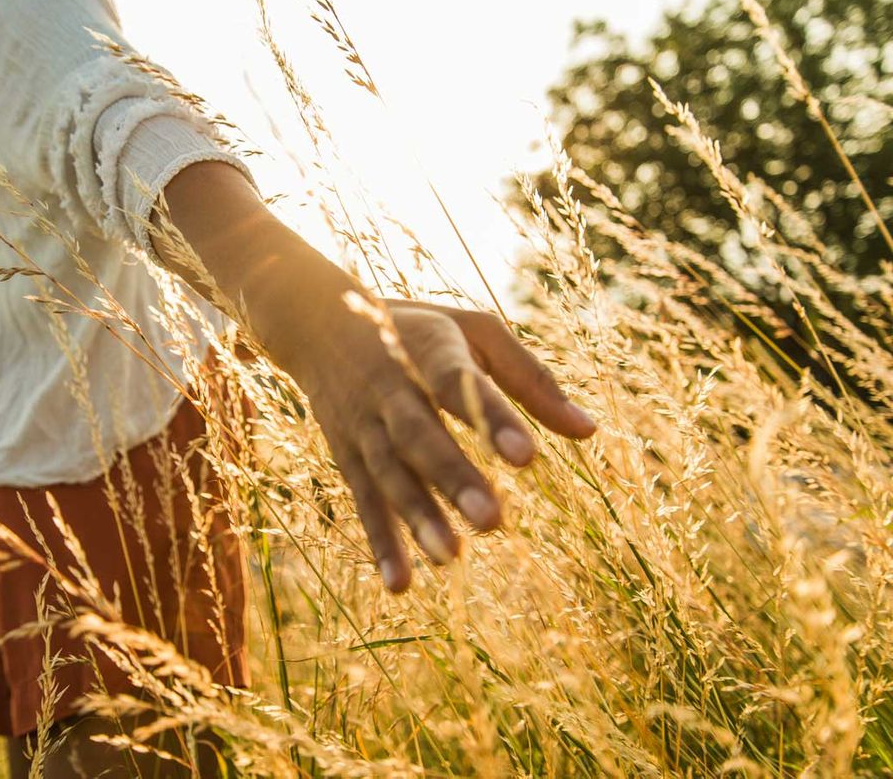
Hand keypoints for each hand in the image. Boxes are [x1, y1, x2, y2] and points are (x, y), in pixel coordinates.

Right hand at [154, 162, 594, 591]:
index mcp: (429, 351)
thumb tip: (590, 432)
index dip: (490, 420)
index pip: (457, 384)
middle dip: (452, 477)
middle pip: (419, 436)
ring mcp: (363, 425)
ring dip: (417, 518)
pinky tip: (401, 584)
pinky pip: (364, 501)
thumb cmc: (417, 328)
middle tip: (493, 521)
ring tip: (452, 558)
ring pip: (389, 474)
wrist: (317, 322)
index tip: (527, 458)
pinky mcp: (346, 455)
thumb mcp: (475, 331)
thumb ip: (530, 378)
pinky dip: (380, 542)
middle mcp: (390, 389)